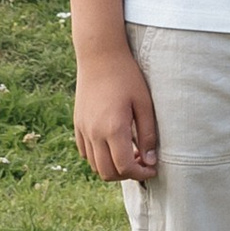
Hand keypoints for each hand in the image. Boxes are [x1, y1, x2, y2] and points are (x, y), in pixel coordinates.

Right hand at [73, 45, 158, 180]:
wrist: (99, 56)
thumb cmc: (126, 76)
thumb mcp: (144, 103)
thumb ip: (147, 134)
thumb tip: (150, 161)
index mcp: (113, 129)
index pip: (124, 167)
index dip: (140, 174)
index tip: (152, 168)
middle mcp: (94, 133)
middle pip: (107, 173)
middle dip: (126, 175)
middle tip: (141, 162)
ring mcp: (83, 129)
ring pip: (94, 165)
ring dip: (112, 167)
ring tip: (129, 153)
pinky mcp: (77, 124)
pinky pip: (85, 152)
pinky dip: (99, 157)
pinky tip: (112, 144)